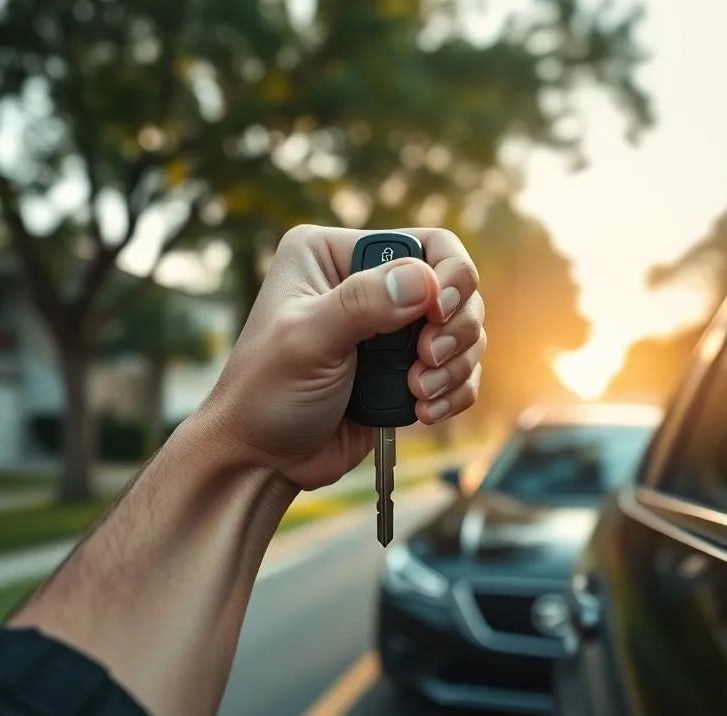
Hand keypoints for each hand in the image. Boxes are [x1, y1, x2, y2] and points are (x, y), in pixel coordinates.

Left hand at [203, 225, 485, 490]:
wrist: (264, 459)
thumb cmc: (265, 394)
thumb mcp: (306, 340)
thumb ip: (362, 304)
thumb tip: (424, 281)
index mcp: (334, 254)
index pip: (426, 244)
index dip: (447, 279)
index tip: (437, 317)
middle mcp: (367, 283)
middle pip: (455, 288)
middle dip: (452, 329)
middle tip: (426, 359)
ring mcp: (389, 329)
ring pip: (462, 331)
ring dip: (454, 366)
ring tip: (418, 392)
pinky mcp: (404, 370)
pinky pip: (459, 370)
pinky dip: (453, 391)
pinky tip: (424, 411)